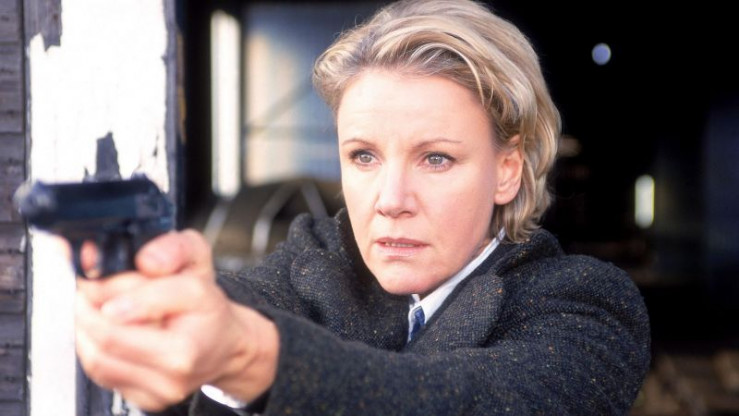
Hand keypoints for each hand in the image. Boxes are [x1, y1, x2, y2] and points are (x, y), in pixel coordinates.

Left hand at [74, 230, 278, 410]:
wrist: (226, 345)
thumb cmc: (207, 305)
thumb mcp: (198, 258)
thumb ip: (174, 249)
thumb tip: (147, 261)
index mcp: (192, 329)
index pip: (134, 313)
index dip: (104, 293)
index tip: (90, 281)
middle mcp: (178, 365)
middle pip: (107, 339)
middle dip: (85, 310)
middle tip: (83, 290)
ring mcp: (162, 387)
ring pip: (98, 359)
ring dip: (85, 330)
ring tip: (93, 308)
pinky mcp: (148, 399)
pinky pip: (103, 374)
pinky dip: (96, 349)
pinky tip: (106, 332)